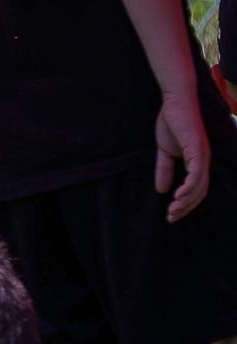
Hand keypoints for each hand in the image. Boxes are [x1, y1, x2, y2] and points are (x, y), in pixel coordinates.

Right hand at [154, 92, 210, 221]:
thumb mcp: (165, 152)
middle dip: (186, 208)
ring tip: (172, 211)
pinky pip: (196, 173)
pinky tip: (177, 196)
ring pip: (199, 185)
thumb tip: (162, 191)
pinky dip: (188, 186)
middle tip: (171, 218)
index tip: (170, 215)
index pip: (197, 189)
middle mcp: (204, 159)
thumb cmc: (171, 123)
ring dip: (186, 201)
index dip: (185, 204)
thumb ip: (164, 170)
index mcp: (198, 161)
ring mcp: (202, 154)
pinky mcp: (197, 148)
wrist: (175, 102)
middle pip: (200, 192)